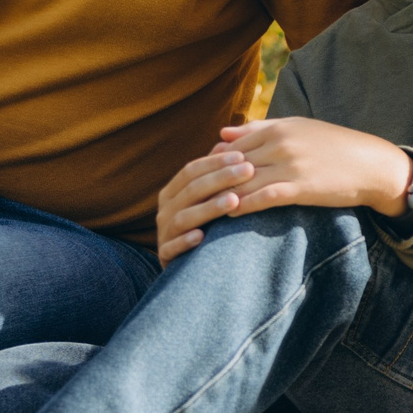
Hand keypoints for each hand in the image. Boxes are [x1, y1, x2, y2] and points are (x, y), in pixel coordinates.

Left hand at [154, 120, 412, 260]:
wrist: (371, 164)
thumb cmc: (333, 147)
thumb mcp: (296, 129)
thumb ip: (257, 130)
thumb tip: (221, 134)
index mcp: (278, 127)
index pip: (231, 145)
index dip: (210, 164)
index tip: (193, 179)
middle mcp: (280, 144)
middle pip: (232, 163)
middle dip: (208, 181)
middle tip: (186, 199)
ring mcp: (290, 165)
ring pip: (244, 180)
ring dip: (220, 196)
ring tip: (200, 212)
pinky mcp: (300, 187)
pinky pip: (264, 197)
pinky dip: (243, 206)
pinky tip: (229, 217)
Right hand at [155, 145, 258, 259]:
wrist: (191, 269)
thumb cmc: (206, 224)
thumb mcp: (208, 197)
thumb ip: (214, 173)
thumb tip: (226, 143)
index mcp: (173, 192)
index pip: (192, 170)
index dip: (216, 162)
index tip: (243, 156)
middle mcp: (165, 210)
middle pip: (191, 190)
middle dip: (220, 179)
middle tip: (248, 170)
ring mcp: (164, 233)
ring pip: (184, 217)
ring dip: (208, 208)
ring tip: (234, 200)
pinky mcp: (165, 257)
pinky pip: (172, 248)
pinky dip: (185, 242)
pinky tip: (201, 237)